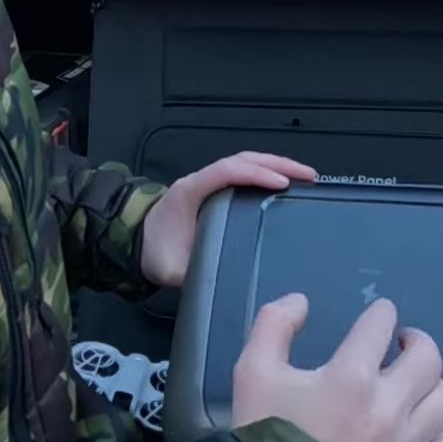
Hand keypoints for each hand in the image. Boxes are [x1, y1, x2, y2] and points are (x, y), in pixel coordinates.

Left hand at [139, 152, 315, 287]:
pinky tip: (285, 183)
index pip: (226, 172)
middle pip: (243, 160)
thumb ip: (194, 272)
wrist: (133, 243)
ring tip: (306, 177)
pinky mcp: (214, 189)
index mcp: (189, 192)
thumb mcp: (171, 269)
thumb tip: (223, 281)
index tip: (282, 184)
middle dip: (278, 164)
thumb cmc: (153, 253)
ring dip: (276, 165)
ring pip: (245, 162)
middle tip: (309, 176)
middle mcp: (200, 180)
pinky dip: (266, 173)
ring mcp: (207, 181)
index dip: (255, 174)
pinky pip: (242, 172)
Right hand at [231, 295, 442, 441]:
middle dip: (418, 342)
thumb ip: (274, 325)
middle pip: (428, 359)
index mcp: (351, 376)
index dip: (382, 313)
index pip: (380, 326)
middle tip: (404, 344)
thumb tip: (301, 302)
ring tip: (414, 385)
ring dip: (431, 386)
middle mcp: (388, 406)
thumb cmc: (266, 435)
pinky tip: (417, 430)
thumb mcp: (252, 372)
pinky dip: (434, 434)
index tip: (381, 313)